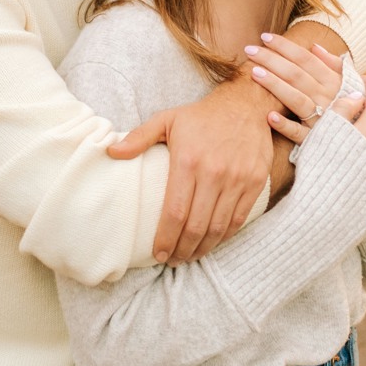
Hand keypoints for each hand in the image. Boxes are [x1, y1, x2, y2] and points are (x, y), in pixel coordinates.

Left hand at [106, 73, 272, 262]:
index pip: (175, 212)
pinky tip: (212, 241)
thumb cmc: (201, 116)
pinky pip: (239, 219)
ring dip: (202, 248)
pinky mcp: (255, 183)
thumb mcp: (167, 119)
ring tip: (190, 255)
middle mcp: (214, 173)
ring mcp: (237, 179)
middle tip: (172, 260)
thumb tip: (111, 151)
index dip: (165, 239)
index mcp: (188, 160)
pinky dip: (225, 236)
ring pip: (218, 228)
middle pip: (196, 226)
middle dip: (182, 250)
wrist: (245, 104)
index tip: (158, 253)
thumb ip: (139, 137)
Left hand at [243, 34, 352, 141]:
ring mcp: (321, 120)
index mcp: (334, 82)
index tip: (265, 36)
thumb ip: (335, 65)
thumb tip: (314, 47)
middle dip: (272, 59)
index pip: (306, 59)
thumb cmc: (356, 108)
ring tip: (254, 72)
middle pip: (296, 75)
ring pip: (295, 99)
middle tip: (250, 50)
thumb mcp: (352, 84)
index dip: (285, 46)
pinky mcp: (315, 141)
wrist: (364, 142)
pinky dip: (286, 125)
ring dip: (275, 85)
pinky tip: (269, 116)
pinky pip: (299, 133)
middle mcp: (327, 98)